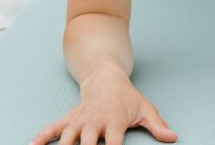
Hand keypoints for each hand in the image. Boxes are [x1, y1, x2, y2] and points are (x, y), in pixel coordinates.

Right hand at [28, 64, 177, 144]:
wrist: (105, 76)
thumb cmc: (126, 97)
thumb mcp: (144, 109)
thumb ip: (157, 125)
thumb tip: (174, 137)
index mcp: (115, 122)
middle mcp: (95, 122)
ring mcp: (79, 120)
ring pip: (67, 139)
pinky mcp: (68, 119)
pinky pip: (51, 130)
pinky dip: (41, 139)